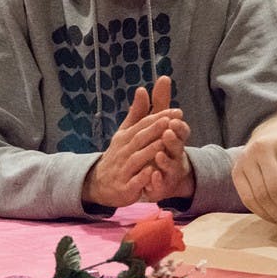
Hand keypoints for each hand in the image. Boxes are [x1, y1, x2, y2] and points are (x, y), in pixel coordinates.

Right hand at [82, 77, 186, 207]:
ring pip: (137, 159)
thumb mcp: (126, 133)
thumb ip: (137, 113)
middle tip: (171, 121)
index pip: (143, 124)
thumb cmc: (119, 154)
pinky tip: (152, 171)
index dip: (159, 117)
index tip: (177, 111)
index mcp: (125, 137)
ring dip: (150, 150)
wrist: (99, 184)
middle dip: (155, 129)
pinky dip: (142, 177)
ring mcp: (123, 170)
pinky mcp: (125, 188)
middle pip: (139, 138)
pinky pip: (134, 182)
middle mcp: (123, 151)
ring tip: (165, 142)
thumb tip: (142, 89)